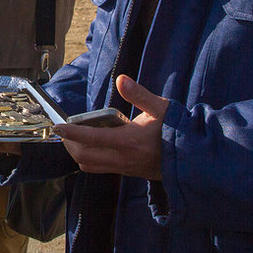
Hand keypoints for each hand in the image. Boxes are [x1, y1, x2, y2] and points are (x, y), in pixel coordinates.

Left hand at [52, 75, 168, 178]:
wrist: (194, 157)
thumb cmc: (178, 130)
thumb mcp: (161, 107)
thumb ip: (139, 95)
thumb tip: (121, 80)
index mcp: (129, 141)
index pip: (91, 138)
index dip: (71, 132)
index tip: (58, 126)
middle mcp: (124, 158)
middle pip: (84, 157)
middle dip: (69, 144)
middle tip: (65, 131)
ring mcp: (125, 168)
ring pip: (90, 166)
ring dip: (78, 153)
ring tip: (76, 138)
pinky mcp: (129, 172)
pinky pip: (101, 169)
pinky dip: (90, 159)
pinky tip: (95, 145)